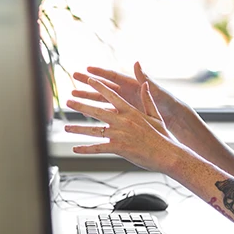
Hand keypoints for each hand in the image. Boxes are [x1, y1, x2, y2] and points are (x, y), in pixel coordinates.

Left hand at [65, 78, 180, 172]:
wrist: (166, 153)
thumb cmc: (162, 135)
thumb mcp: (155, 115)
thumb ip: (147, 99)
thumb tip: (145, 84)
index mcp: (131, 111)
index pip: (112, 95)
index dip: (99, 86)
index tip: (89, 79)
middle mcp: (123, 121)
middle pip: (97, 110)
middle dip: (82, 105)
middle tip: (69, 101)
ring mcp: (119, 134)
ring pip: (94, 130)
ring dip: (78, 129)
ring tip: (66, 128)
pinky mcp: (118, 148)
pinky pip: (98, 148)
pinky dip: (86, 149)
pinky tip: (75, 149)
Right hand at [71, 62, 182, 127]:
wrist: (173, 117)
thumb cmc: (166, 102)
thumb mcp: (156, 90)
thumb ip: (144, 78)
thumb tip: (137, 62)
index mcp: (133, 84)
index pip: (113, 76)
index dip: (100, 72)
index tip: (87, 68)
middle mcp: (126, 93)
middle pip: (103, 86)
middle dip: (88, 82)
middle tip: (73, 77)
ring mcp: (123, 104)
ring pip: (101, 100)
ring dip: (88, 98)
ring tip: (72, 95)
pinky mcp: (124, 115)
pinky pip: (106, 113)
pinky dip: (95, 113)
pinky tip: (83, 113)